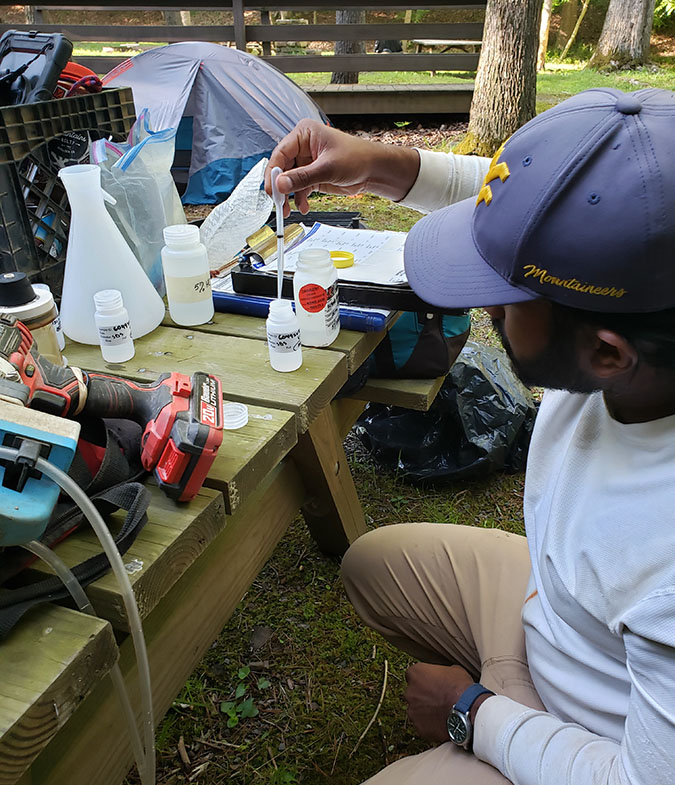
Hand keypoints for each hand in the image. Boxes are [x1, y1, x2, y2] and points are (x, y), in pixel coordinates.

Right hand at [265, 119, 419, 215]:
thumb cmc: (357, 158)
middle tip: (278, 202)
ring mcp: (306, 162)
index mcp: (304, 134)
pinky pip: (299, 189)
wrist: (374, 170)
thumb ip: (302, 177)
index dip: (274, 172)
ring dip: (288, 196)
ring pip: (288, 181)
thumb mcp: (328, 168)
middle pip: (282, 168)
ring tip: (289, 210)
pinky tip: (303, 207)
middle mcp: (302, 147)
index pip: (281, 152)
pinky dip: (299, 199)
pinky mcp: (312, 176)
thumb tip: (280, 184)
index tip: (272, 188)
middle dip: (280, 187)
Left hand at [404, 663, 476, 741]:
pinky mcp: (418, 727)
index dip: (424, 680)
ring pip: (416, 710)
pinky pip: (422, 725)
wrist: (468, 711)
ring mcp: (413, 710)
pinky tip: (441, 722)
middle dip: (422, 696)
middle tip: (437, 698)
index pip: (413, 675)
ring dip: (424, 711)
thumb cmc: (461, 689)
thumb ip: (441, 673)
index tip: (431, 684)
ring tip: (440, 712)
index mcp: (416, 673)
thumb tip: (443, 677)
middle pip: (413, 693)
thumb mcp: (454, 670)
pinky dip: (429, 724)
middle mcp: (410, 691)